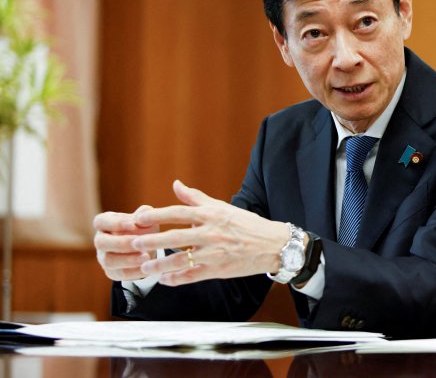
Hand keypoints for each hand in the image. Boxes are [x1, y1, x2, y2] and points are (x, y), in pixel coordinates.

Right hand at [93, 205, 159, 280]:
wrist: (144, 246)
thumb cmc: (142, 227)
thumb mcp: (144, 219)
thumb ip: (145, 214)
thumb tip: (145, 213)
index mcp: (105, 223)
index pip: (101, 221)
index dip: (115, 223)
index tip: (133, 224)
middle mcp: (100, 240)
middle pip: (101, 242)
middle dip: (121, 243)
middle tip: (139, 242)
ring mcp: (103, 257)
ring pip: (108, 261)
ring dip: (128, 259)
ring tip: (146, 257)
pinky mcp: (111, 272)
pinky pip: (120, 274)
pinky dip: (134, 271)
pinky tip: (147, 267)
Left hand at [128, 179, 289, 285]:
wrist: (272, 244)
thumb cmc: (246, 224)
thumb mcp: (222, 207)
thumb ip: (196, 198)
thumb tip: (176, 184)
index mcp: (211, 215)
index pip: (179, 213)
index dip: (158, 215)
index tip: (139, 218)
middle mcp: (211, 233)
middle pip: (176, 238)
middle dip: (153, 241)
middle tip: (134, 243)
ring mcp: (214, 253)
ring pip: (181, 261)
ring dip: (160, 265)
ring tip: (145, 268)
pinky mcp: (218, 270)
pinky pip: (192, 276)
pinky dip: (176, 279)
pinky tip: (164, 280)